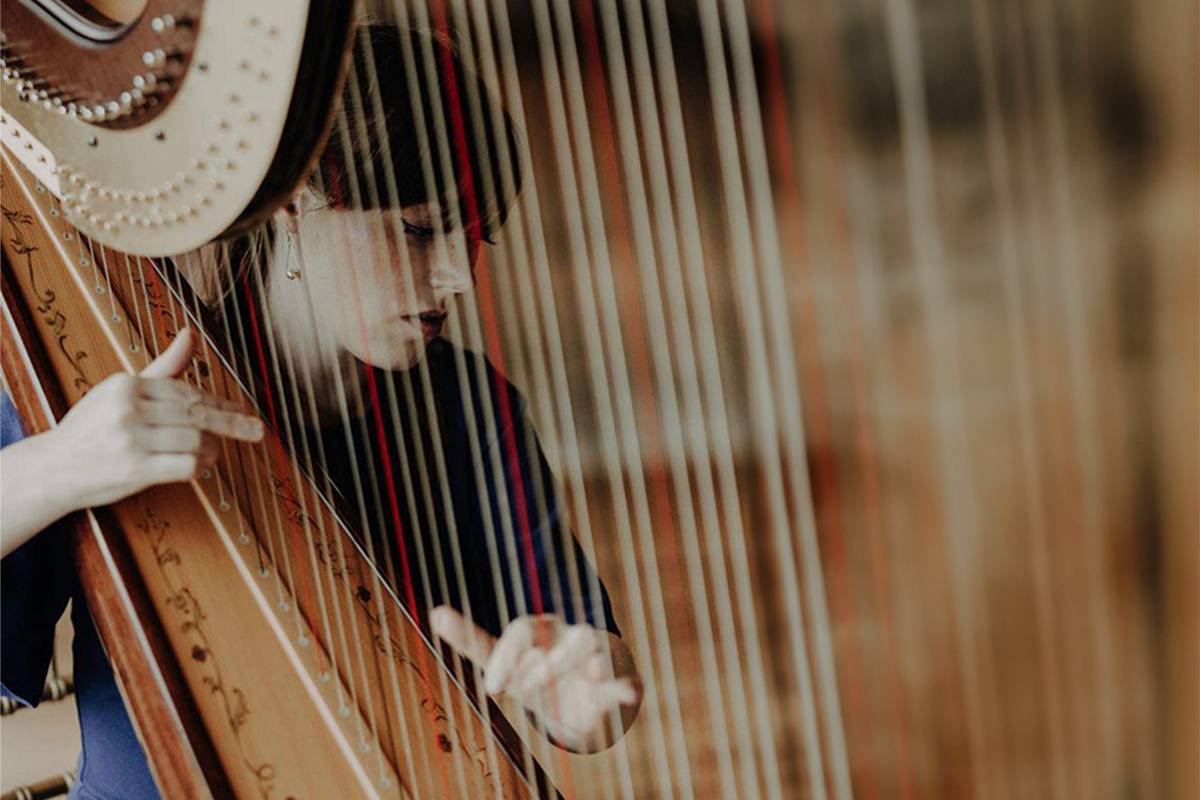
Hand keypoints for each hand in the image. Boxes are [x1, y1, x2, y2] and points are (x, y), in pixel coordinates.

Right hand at [48, 328, 263, 506]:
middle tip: (256, 430)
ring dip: (211, 449)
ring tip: (211, 453)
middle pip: (196, 413)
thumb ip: (163, 366)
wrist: (54, 467)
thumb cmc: (93, 428)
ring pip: (196, 439)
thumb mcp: (122, 390)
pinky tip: (198, 466)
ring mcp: (130, 439)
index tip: (244, 411)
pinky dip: (199, 466)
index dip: (220, 403)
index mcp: (127, 384)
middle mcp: (128, 408)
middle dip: (230, 423)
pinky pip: (185, 465)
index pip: (187, 391)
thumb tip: (191, 333)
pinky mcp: (134, 468)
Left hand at [431, 606, 640, 751]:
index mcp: (539, 632)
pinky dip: (625, 684)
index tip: (492, 690)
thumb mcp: (502, 664)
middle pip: (566, 638)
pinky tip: (623, 692)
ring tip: (589, 672)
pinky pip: (625, 677)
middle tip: (527, 689)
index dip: (507, 657)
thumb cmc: (534, 675)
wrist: (577, 705)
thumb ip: (472, 641)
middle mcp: (568, 636)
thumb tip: (435, 611)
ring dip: (586, 659)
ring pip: (593, 645)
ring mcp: (595, 654)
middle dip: (549, 662)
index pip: (522, 631)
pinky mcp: (618, 679)